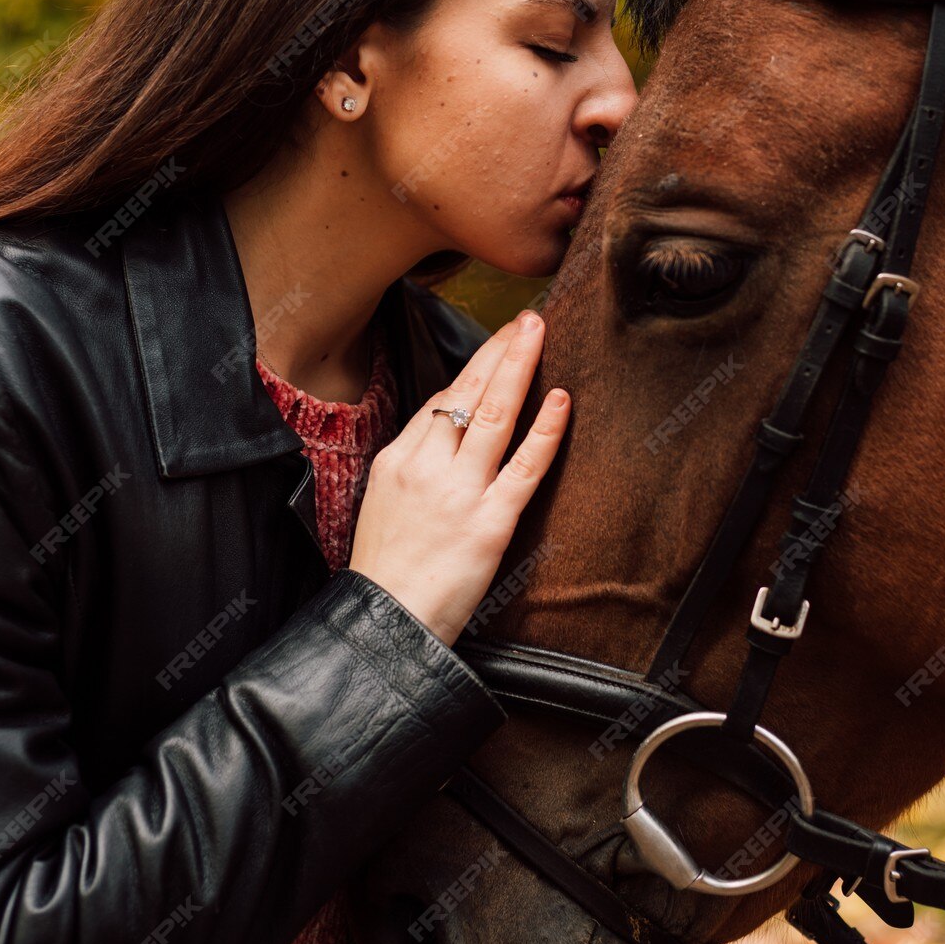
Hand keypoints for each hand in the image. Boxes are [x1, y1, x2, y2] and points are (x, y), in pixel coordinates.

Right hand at [348, 310, 569, 646]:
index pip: (440, 400)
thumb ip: (414, 469)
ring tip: (538, 332)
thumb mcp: (383, 505)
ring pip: (492, 415)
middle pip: (465, 393)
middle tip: (525, 319)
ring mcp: (459, 493)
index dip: (474, 367)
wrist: (384, 624)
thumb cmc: (386, 573)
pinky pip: (524, 467)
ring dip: (518, 367)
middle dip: (498, 350)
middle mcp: (426, 468)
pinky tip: (560, 399)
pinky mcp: (489, 523)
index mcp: (398, 461)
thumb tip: (443, 439)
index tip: (497, 343)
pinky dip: (544, 430)